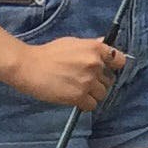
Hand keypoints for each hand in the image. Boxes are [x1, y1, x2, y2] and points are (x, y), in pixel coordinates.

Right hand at [7, 36, 126, 110]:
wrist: (28, 67)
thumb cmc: (48, 54)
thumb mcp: (72, 42)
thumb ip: (91, 45)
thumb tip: (105, 43)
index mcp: (95, 49)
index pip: (119, 60)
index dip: (114, 66)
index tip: (107, 70)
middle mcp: (95, 64)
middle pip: (109, 80)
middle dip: (98, 82)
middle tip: (82, 80)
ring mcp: (88, 81)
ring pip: (102, 94)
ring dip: (92, 94)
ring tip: (76, 89)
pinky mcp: (79, 96)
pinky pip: (91, 105)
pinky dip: (84, 104)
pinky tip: (73, 98)